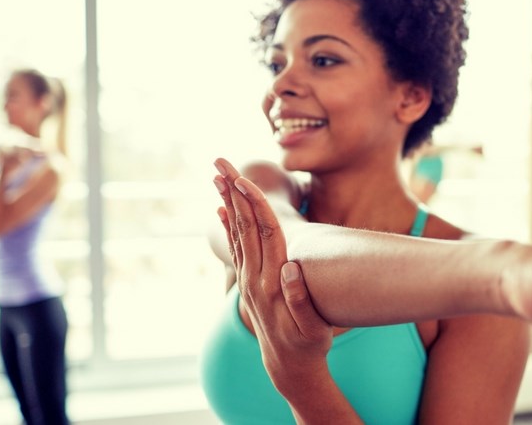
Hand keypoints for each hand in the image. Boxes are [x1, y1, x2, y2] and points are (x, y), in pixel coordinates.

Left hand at [213, 158, 332, 395]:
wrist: (289, 368)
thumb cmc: (309, 346)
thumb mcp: (314, 330)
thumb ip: (301, 300)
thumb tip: (290, 267)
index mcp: (272, 284)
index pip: (265, 235)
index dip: (255, 207)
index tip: (243, 181)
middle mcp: (255, 278)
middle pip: (244, 227)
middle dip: (232, 193)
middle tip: (220, 163)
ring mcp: (249, 281)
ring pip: (237, 233)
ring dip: (227, 203)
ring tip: (217, 176)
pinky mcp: (249, 283)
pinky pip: (236, 248)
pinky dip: (228, 226)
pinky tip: (221, 209)